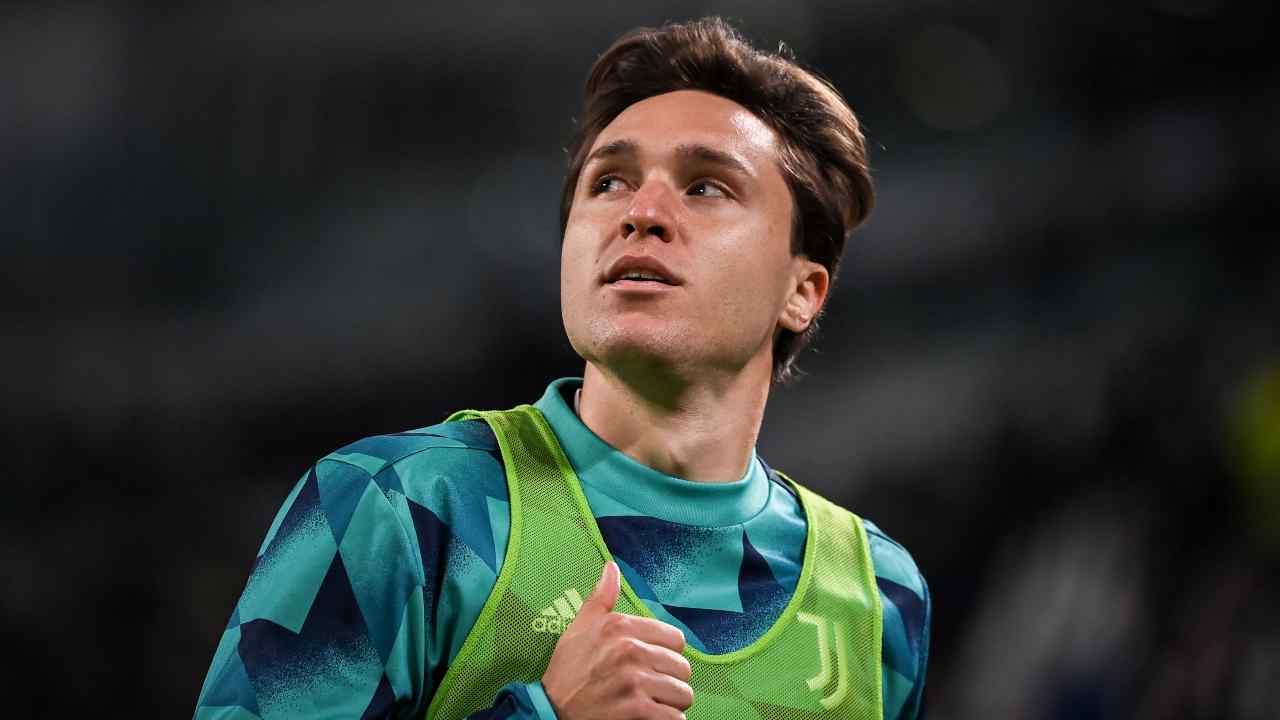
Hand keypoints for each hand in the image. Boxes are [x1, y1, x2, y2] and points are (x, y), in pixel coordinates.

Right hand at [542, 561, 693, 719]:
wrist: (551, 710)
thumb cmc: (567, 670)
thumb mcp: (580, 627)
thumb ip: (601, 597)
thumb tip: (612, 566)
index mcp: (621, 627)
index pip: (676, 639)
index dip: (667, 654)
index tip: (652, 664)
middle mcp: (630, 650)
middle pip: (682, 668)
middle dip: (670, 681)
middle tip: (650, 688)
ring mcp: (634, 682)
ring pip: (682, 694)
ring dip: (671, 703)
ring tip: (651, 703)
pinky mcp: (637, 710)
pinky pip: (675, 718)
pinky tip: (650, 717)